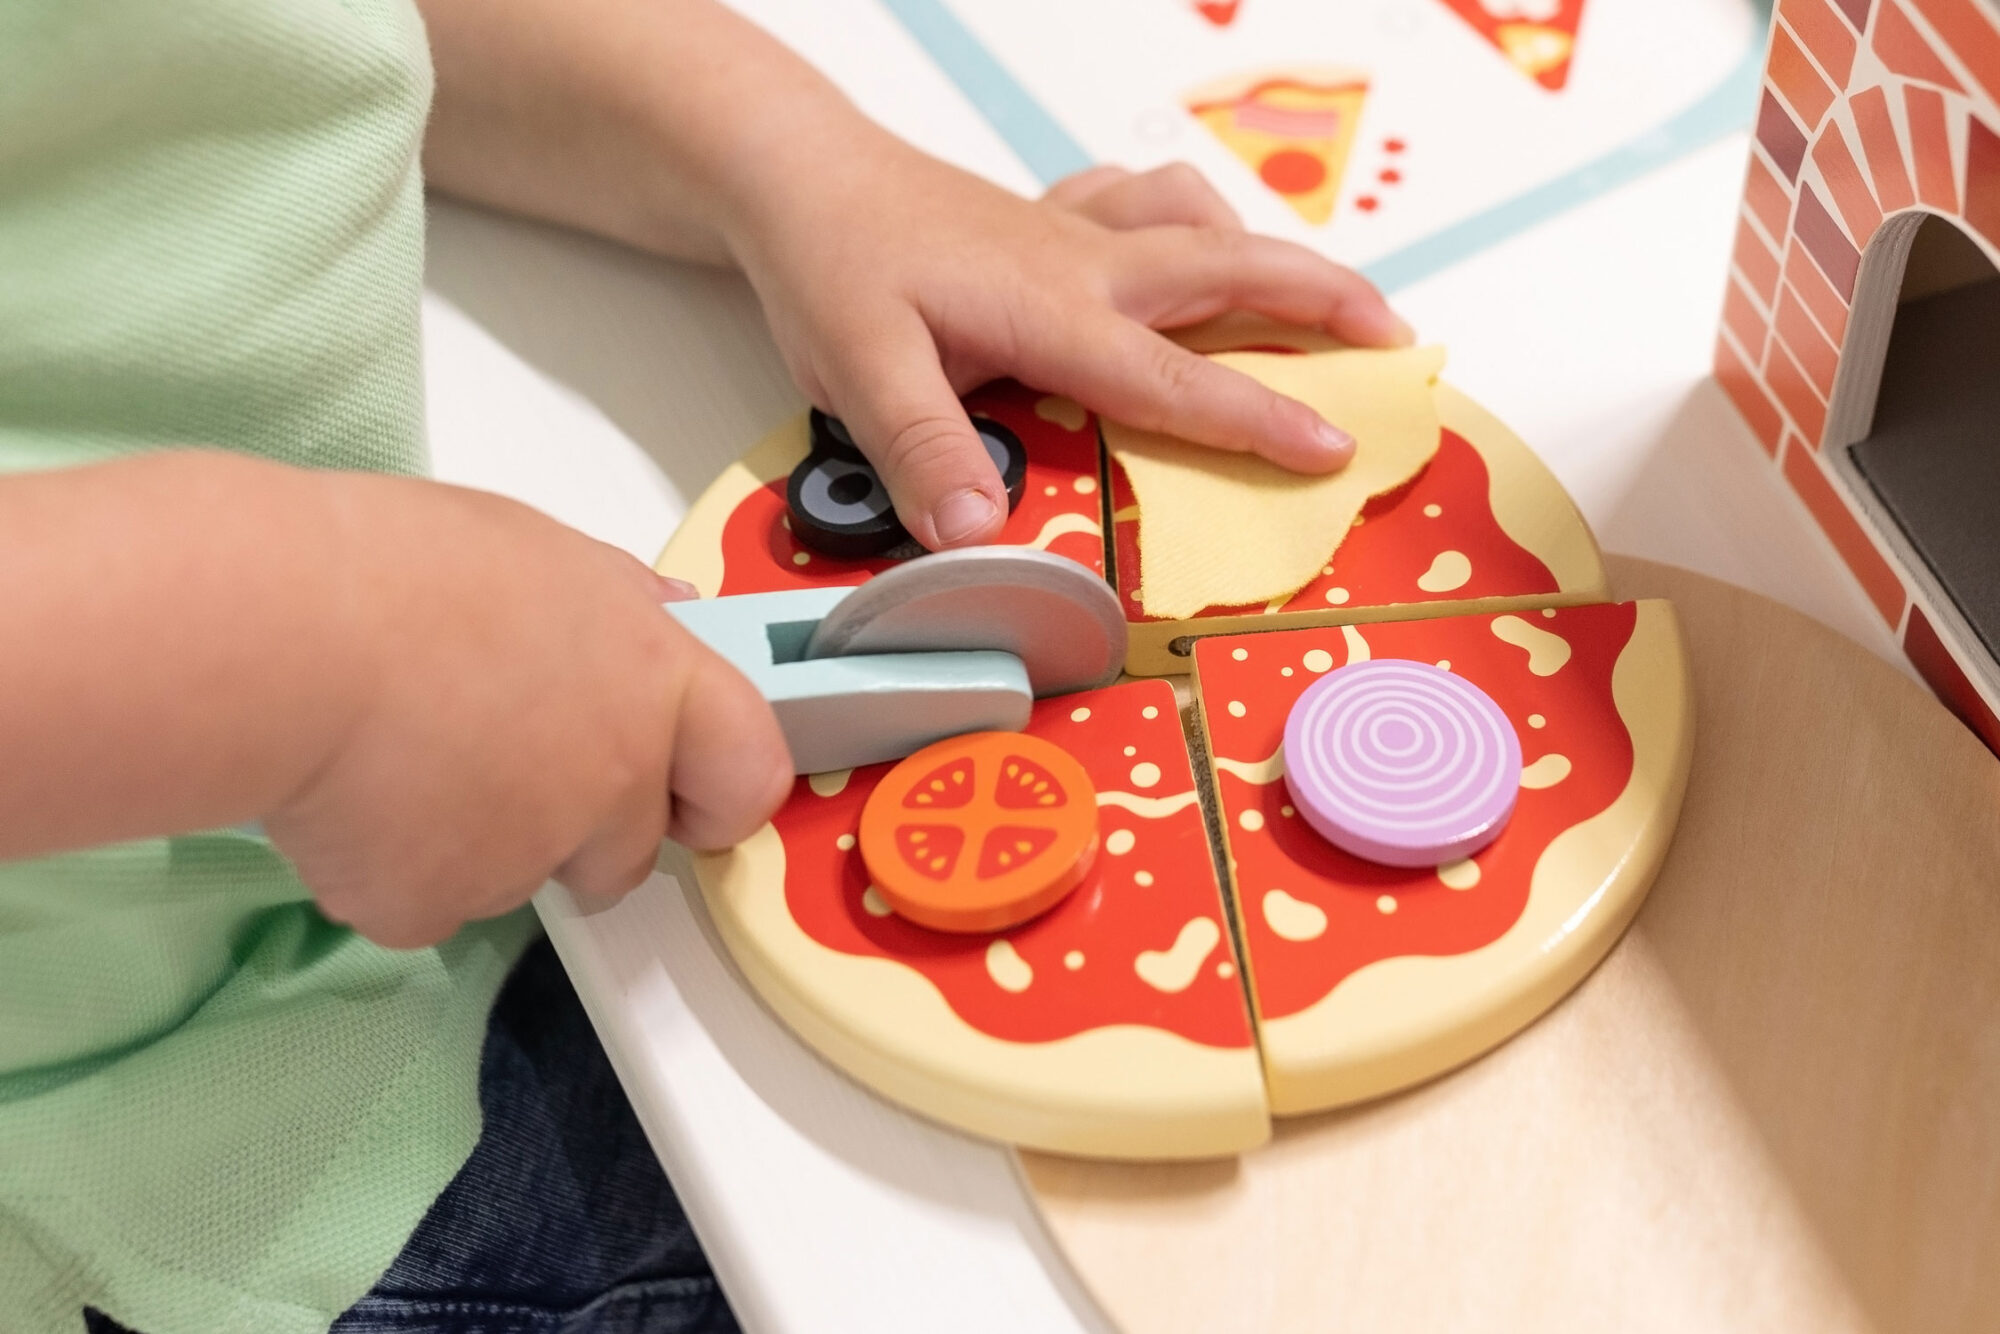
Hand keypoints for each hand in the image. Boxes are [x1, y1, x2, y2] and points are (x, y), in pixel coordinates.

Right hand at [265, 475, 790, 947]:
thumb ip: (617, 601)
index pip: (750, 772)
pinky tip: (348, 799)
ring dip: (479, 843)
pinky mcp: (435, 906)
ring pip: (521, 878)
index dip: (720, 793)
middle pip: (629, 852)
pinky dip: (392, 870)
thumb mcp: (537, 549)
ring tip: (400, 758)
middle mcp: (613, 782)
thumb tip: (666, 613)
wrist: (284, 638)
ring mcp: (527, 857)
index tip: (690, 796)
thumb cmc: (401, 569)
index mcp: (654, 684)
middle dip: (579, 831)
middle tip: (495, 765)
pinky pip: (426, 905)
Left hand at [725, 143, 1411, 549]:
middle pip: (1234, 269)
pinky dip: (1195, 218)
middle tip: (1397, 344)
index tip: (1338, 451)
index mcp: (1056, 311)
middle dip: (1327, 304)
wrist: (800, 173)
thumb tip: (978, 534)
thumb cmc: (832, 266)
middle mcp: (1087, 264)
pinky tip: (1195, 244)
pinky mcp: (1053, 218)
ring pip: (1204, 224)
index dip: (1262, 418)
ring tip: (1324, 298)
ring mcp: (1076, 232)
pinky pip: (1148, 201)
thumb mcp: (858, 368)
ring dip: (1274, 255)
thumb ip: (922, 450)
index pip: (1177, 377)